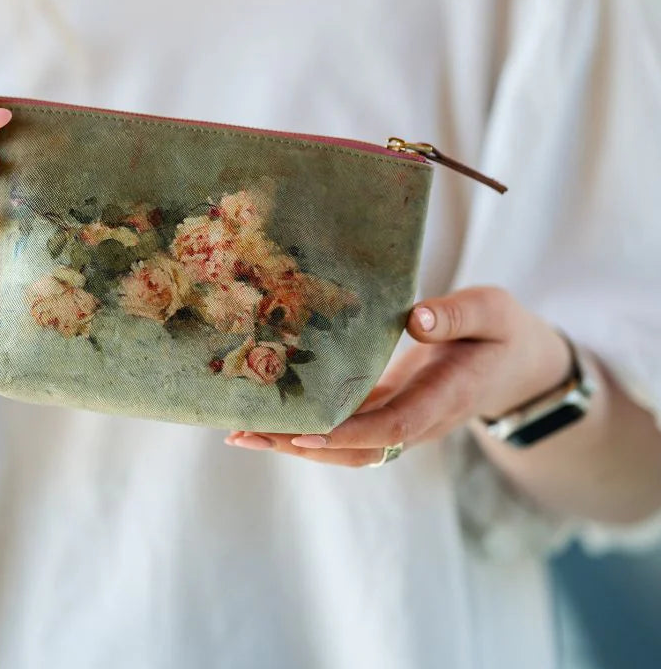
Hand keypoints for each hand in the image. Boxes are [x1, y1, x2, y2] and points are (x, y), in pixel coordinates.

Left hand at [224, 286, 573, 465]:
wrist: (517, 367)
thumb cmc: (501, 331)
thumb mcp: (491, 311)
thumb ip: (457, 315)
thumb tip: (415, 318)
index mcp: (446, 395)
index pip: (394, 424)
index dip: (349, 433)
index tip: (303, 433)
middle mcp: (420, 419)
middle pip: (357, 448)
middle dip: (301, 446)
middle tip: (246, 435)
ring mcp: (403, 421)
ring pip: (346, 447)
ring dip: (296, 444)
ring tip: (241, 433)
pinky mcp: (390, 412)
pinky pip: (347, 430)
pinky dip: (308, 429)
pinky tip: (269, 419)